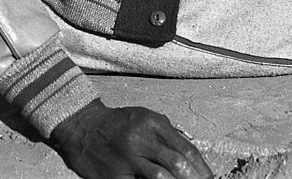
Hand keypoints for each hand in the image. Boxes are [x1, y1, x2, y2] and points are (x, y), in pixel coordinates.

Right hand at [51, 99, 211, 178]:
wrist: (82, 128)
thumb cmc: (117, 123)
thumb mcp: (144, 118)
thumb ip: (167, 132)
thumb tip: (189, 151)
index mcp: (153, 124)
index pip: (185, 147)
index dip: (201, 166)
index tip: (210, 177)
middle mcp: (142, 140)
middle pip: (177, 163)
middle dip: (194, 178)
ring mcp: (128, 159)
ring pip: (161, 177)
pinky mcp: (116, 176)